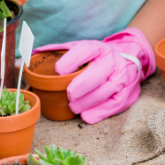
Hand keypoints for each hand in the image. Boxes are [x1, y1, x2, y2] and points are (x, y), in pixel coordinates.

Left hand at [34, 29, 155, 123]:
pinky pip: (115, 104)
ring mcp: (123, 77)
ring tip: (73, 107)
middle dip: (81, 85)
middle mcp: (112, 60)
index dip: (71, 60)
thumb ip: (59, 50)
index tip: (58, 70)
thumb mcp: (82, 48)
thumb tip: (32, 53)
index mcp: (98, 48)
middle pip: (98, 73)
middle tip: (68, 95)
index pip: (85, 50)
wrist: (132, 56)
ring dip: (88, 102)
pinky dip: (100, 112)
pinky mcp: (128, 92)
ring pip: (106, 91)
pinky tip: (86, 116)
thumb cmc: (99, 56)